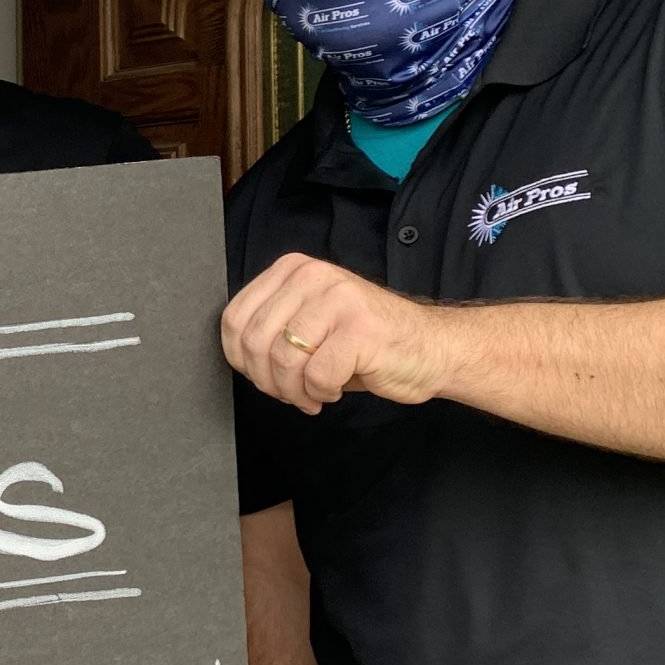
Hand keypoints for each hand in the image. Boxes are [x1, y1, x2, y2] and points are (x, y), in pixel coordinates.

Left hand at [223, 252, 454, 413]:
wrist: (430, 348)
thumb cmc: (363, 343)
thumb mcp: (308, 321)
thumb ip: (271, 327)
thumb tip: (235, 354)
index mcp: (292, 270)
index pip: (234, 319)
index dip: (240, 359)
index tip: (263, 375)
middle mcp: (313, 276)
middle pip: (254, 342)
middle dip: (266, 380)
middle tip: (289, 393)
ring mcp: (338, 299)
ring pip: (283, 360)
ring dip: (293, 391)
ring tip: (312, 394)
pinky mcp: (360, 329)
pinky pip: (317, 376)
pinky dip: (320, 394)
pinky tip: (336, 389)